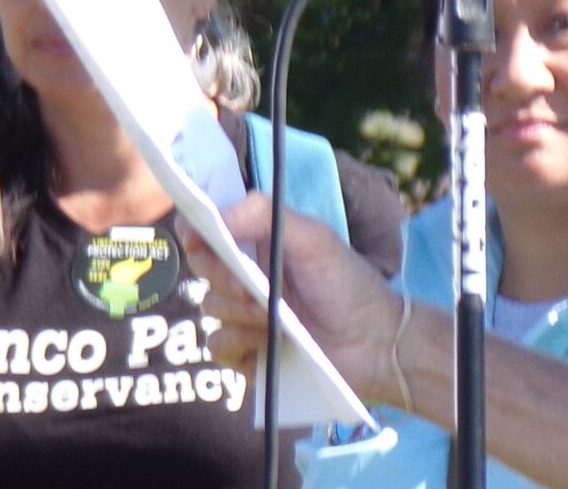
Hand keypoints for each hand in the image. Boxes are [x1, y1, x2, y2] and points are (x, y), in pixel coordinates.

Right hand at [185, 194, 407, 403]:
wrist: (373, 344)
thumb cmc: (348, 284)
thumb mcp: (314, 239)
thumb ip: (265, 215)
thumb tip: (216, 216)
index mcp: (258, 244)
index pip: (208, 230)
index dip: (194, 231)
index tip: (196, 237)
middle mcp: (246, 276)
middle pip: (203, 269)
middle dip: (223, 277)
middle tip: (255, 288)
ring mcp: (244, 316)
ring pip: (210, 309)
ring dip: (240, 314)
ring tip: (278, 320)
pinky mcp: (246, 352)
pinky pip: (218, 348)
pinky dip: (240, 345)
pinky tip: (269, 344)